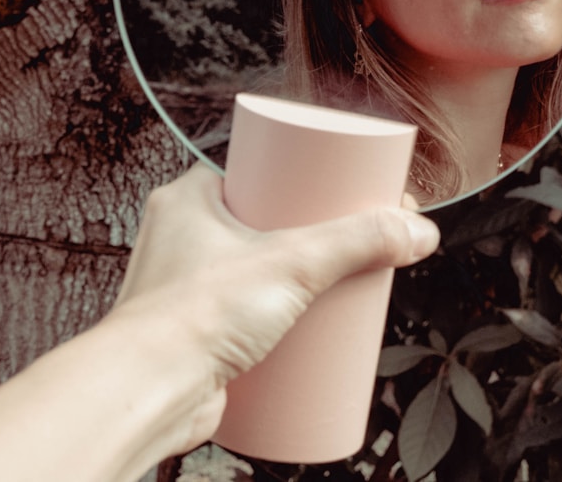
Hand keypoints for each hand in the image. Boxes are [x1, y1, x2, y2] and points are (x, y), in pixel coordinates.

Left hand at [105, 163, 440, 453]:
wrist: (145, 390)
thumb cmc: (193, 317)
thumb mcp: (292, 264)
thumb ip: (358, 242)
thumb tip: (416, 231)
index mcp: (190, 198)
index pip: (259, 172)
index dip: (306, 180)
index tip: (345, 193)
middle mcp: (181, 236)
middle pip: (263, 223)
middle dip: (309, 237)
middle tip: (352, 246)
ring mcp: (185, 286)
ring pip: (253, 271)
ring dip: (293, 280)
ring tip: (338, 288)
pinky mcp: (195, 332)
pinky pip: (242, 314)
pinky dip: (272, 319)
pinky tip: (304, 326)